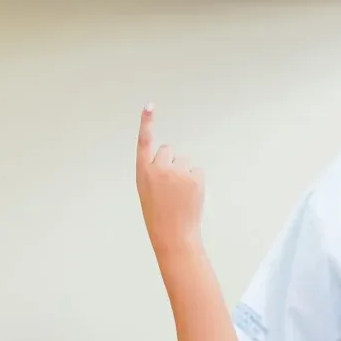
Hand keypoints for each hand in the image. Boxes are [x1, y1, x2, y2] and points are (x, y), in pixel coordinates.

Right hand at [135, 107, 205, 251]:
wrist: (173, 234)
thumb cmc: (158, 215)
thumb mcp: (148, 191)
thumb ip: (155, 172)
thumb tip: (171, 160)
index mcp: (143, 172)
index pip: (144, 141)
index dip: (147, 122)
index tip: (149, 106)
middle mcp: (159, 168)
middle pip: (168, 150)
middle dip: (170, 162)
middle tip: (169, 185)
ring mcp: (178, 172)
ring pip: (184, 161)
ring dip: (183, 174)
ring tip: (179, 195)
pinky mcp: (195, 177)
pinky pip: (197, 170)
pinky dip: (195, 180)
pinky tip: (190, 195)